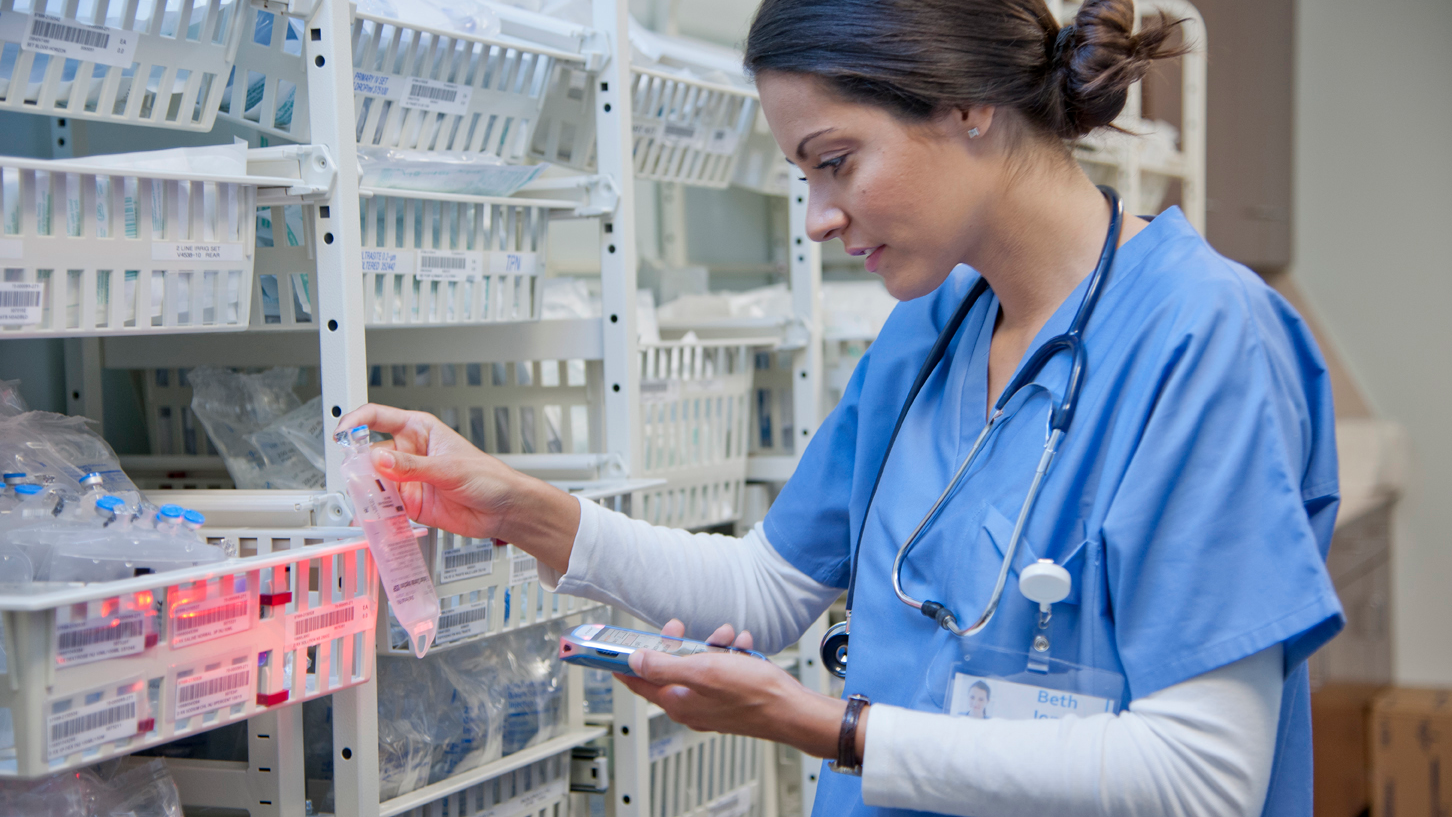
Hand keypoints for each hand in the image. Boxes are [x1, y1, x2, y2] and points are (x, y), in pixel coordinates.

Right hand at [334, 404, 577, 571]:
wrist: (503, 510)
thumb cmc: (489, 477)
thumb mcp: (449, 468)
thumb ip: (412, 466)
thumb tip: (380, 459)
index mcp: (419, 430)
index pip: (378, 418)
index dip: (356, 422)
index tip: (343, 433)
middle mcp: (409, 453)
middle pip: (369, 453)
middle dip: (358, 464)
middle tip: (355, 476)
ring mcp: (407, 479)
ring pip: (373, 481)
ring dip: (366, 490)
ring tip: (368, 497)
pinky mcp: (410, 503)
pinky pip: (384, 505)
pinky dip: (377, 510)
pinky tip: (377, 513)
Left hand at [616, 620, 849, 758]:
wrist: (793, 709)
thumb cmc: (753, 694)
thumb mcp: (703, 671)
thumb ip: (665, 666)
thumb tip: (635, 660)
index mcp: (678, 702)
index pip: (637, 682)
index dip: (622, 663)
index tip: (610, 649)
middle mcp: (691, 705)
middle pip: (668, 669)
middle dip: (675, 644)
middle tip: (678, 629)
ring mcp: (711, 702)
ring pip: (697, 665)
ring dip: (708, 645)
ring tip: (726, 637)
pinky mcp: (729, 696)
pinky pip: (720, 669)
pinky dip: (729, 654)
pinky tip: (742, 646)